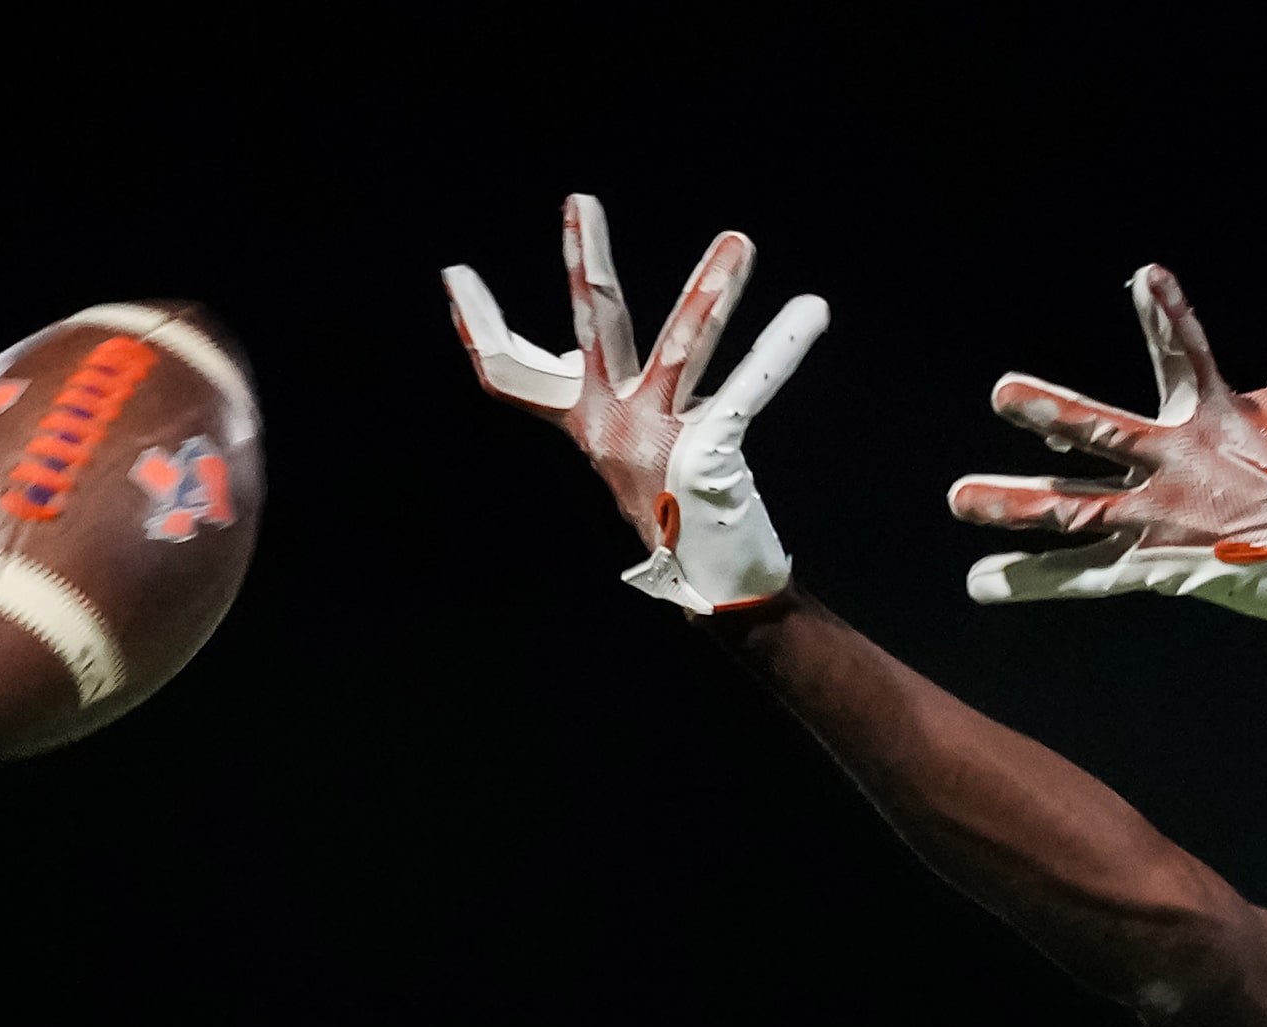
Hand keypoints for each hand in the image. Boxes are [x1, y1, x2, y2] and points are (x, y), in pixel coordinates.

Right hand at [442, 197, 827, 613]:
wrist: (707, 585)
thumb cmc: (665, 502)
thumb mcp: (612, 443)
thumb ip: (583, 393)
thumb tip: (554, 348)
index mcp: (584, 423)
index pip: (511, 375)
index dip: (479, 329)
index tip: (455, 277)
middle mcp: (611, 427)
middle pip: (593, 331)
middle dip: (587, 262)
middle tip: (579, 201)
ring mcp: (658, 439)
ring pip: (683, 348)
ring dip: (713, 290)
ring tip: (740, 240)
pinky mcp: (709, 455)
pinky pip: (748, 390)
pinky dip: (781, 349)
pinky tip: (811, 312)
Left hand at [949, 264, 1266, 628]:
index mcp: (1218, 415)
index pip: (1190, 353)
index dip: (1170, 315)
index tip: (1144, 275)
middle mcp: (1182, 466)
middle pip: (1110, 434)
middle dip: (1057, 412)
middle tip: (1004, 392)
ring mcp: (1164, 520)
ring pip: (1078, 509)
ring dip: (1016, 505)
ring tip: (958, 498)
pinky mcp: (1157, 568)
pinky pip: (1086, 576)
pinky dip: (1033, 582)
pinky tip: (979, 584)